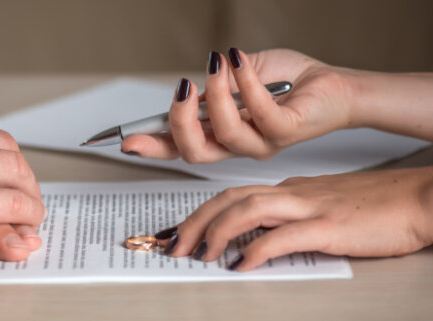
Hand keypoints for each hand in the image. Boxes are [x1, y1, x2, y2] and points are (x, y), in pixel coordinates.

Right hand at [121, 48, 356, 161]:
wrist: (331, 84)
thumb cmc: (286, 81)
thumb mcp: (237, 78)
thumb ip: (213, 87)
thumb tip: (190, 89)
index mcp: (220, 135)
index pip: (179, 147)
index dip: (152, 147)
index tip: (128, 142)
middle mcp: (237, 146)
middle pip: (194, 152)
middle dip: (178, 122)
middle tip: (182, 90)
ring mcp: (261, 143)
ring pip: (224, 133)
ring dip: (216, 93)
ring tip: (218, 63)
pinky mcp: (286, 132)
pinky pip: (259, 112)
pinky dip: (245, 83)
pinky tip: (239, 61)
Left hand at [158, 167, 432, 270]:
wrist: (420, 198)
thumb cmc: (377, 206)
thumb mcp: (323, 208)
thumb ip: (290, 219)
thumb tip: (258, 239)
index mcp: (289, 190)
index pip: (231, 195)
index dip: (198, 213)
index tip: (177, 232)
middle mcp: (293, 193)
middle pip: (229, 199)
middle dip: (194, 221)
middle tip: (172, 245)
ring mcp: (311, 207)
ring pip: (249, 209)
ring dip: (217, 231)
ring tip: (199, 253)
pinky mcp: (331, 226)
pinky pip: (285, 236)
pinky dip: (258, 250)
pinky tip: (242, 265)